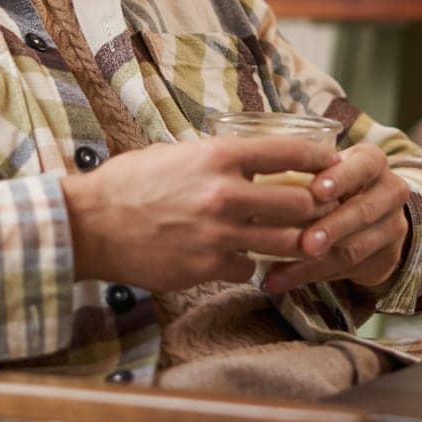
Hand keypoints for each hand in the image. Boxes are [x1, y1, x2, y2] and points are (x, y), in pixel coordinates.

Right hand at [60, 136, 339, 291]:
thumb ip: (218, 158)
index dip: (319, 158)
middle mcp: (224, 194)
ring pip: (285, 243)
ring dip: (292, 241)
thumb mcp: (177, 153)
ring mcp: (217, 235)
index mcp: (218, 156)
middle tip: (318, 210)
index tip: (332, 163)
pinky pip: (249, 269)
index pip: (289, 152)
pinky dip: (248, 265)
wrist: (89, 225)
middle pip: (301, 203)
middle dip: (313, 208)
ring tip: (294, 239)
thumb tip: (252, 157)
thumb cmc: (130, 184)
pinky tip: (236, 258)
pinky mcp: (206, 268)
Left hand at [261, 143, 409, 294]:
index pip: (363, 165)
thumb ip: (303, 174)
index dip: (340, 178)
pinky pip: (348, 271)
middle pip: (362, 211)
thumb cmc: (333, 184)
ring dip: (313, 263)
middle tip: (304, 243)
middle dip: (330, 228)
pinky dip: (311, 277)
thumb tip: (253, 184)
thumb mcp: (324, 171)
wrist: (371, 216)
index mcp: (372, 161)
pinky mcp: (387, 257)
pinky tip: (280, 281)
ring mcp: (393, 226)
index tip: (316, 191)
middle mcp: (390, 190)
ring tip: (278, 272)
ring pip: (354, 247)